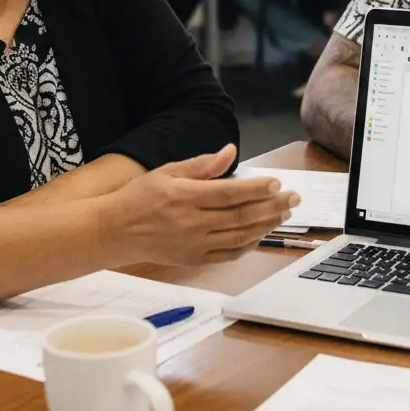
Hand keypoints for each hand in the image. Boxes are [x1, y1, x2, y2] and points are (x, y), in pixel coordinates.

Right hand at [100, 144, 299, 265]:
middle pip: (242, 216)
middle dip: (272, 206)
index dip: (257, 189)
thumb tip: (230, 151)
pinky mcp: (194, 260)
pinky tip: (262, 233)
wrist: (115, 232)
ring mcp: (195, 244)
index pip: (231, 193)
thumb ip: (202, 164)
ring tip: (284, 213)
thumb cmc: (142, 196)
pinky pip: (229, 254)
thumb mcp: (169, 171)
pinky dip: (249, 244)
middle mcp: (193, 223)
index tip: (277, 183)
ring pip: (240, 236)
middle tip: (294, 198)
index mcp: (187, 197)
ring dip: (266, 224)